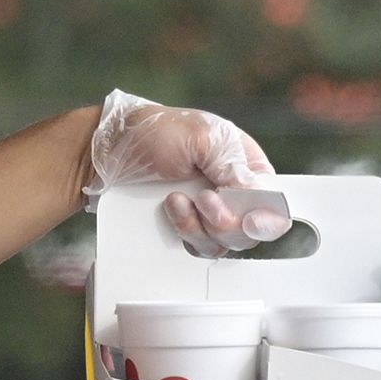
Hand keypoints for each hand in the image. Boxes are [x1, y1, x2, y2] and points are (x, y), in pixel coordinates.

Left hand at [86, 89, 292, 256]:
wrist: (107, 151)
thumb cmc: (153, 132)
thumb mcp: (200, 137)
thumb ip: (233, 165)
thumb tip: (257, 194)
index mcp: (245, 164)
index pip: (273, 201)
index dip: (267, 217)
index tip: (249, 221)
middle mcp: (231, 191)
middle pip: (250, 230)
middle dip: (226, 221)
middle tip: (205, 201)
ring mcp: (208, 213)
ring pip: (223, 243)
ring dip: (200, 225)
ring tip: (178, 200)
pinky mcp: (187, 228)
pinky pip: (197, 247)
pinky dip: (184, 232)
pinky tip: (169, 209)